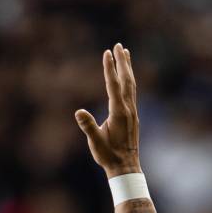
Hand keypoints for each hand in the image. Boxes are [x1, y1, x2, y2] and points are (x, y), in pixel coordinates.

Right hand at [73, 43, 141, 174]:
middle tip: (119, 45)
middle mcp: (128, 109)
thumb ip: (88, 126)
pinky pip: (132, 92)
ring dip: (128, 68)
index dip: (109, 68)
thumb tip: (78, 112)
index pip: (113, 85)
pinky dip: (129, 80)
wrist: (126, 167)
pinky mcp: (133, 115)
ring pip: (131, 84)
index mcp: (118, 112)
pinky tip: (127, 77)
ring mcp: (132, 112)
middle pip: (126, 80)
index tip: (107, 52)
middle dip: (122, 62)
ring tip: (126, 53)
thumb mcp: (96, 142)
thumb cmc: (108, 155)